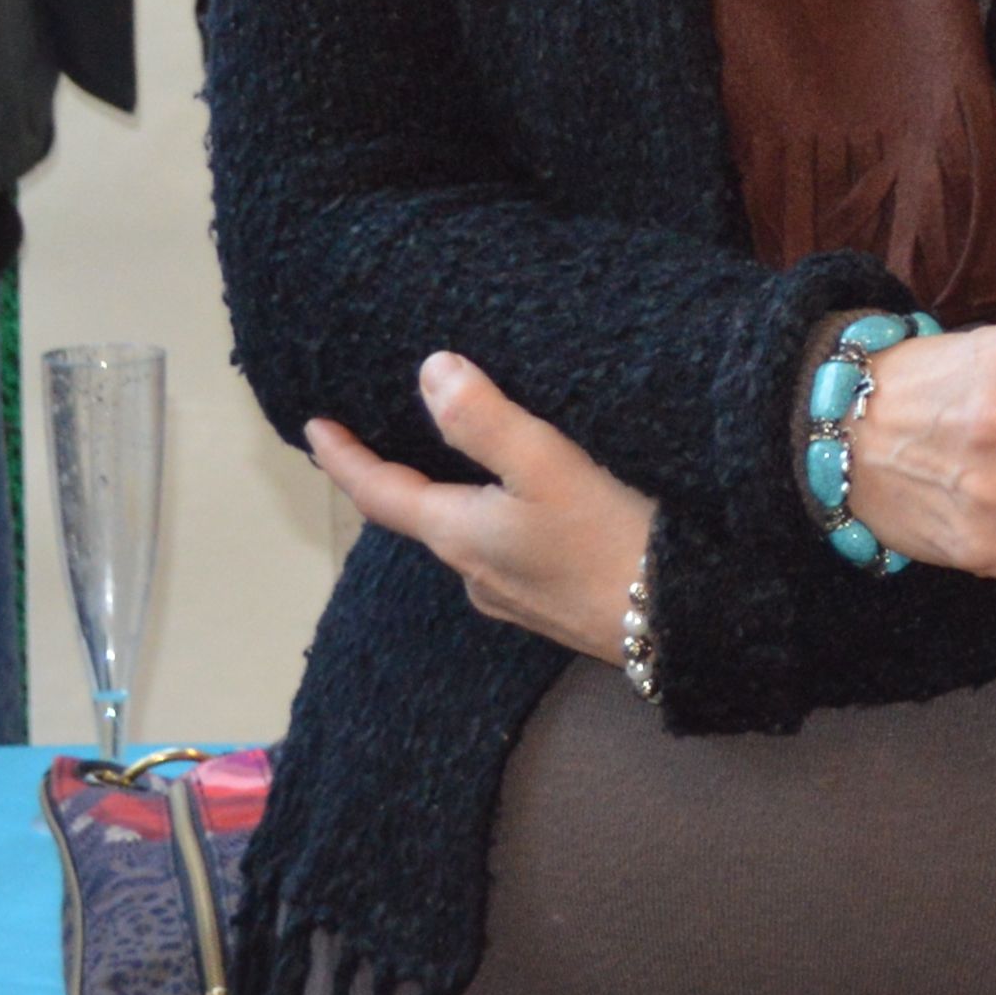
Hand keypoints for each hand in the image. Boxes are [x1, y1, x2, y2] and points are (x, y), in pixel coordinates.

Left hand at [310, 354, 657, 662]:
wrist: (680, 624)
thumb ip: (485, 420)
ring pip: (466, 539)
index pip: (379, 493)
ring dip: (452, 502)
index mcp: (459, 534)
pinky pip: (504, 556)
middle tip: (384, 438)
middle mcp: (473, 572)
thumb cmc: (609, 540)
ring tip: (462, 467)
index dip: (343, 459)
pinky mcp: (551, 608)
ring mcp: (511, 598)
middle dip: (398, 478)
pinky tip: (531, 514)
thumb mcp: (547, 467)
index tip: (315, 427)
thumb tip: (431, 371)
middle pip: (420, 518)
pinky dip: (496, 524)